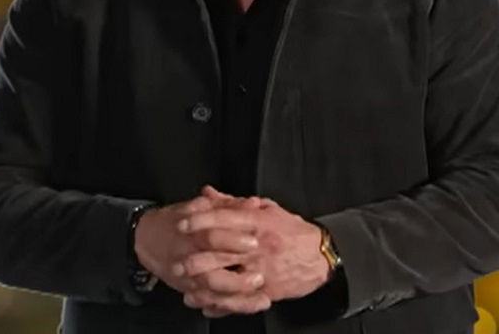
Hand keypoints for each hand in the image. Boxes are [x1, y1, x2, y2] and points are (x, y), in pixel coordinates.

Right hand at [133, 187, 268, 313]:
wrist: (146, 239)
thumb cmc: (176, 221)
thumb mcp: (199, 206)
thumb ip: (228, 205)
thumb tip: (252, 204)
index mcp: (192, 232)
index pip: (211, 236)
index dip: (233, 239)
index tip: (255, 240)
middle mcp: (188, 256)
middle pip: (212, 267)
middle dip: (238, 273)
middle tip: (260, 274)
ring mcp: (188, 276)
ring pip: (212, 289)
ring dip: (237, 294)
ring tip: (259, 293)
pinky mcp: (189, 289)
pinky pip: (209, 302)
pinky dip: (229, 306)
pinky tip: (247, 304)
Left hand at [177, 187, 330, 316]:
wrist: (321, 256)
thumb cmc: (292, 231)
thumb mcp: (267, 210)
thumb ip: (234, 203)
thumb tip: (207, 194)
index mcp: (259, 222)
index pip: (225, 218)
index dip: (201, 219)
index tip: (183, 222)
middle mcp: (259, 246)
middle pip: (221, 250)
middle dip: (196, 257)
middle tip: (178, 260)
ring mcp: (263, 270)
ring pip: (227, 278)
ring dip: (204, 283)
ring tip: (187, 285)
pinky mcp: (267, 290)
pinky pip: (239, 299)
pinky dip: (220, 304)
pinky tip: (205, 304)